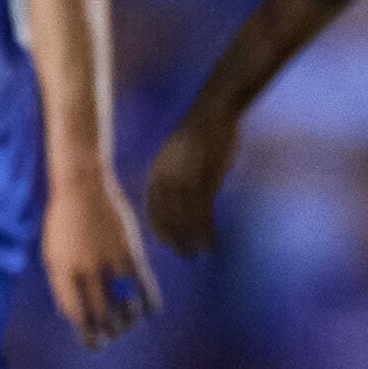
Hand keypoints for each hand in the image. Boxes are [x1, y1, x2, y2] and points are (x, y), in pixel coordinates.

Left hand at [42, 173, 162, 347]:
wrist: (81, 186)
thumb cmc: (64, 221)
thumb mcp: (53, 254)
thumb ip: (62, 283)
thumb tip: (72, 313)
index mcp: (62, 272)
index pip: (75, 312)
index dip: (85, 329)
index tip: (94, 339)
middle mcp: (85, 270)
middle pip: (100, 312)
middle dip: (108, 330)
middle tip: (113, 337)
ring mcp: (109, 260)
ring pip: (122, 302)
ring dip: (128, 319)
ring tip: (130, 323)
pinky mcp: (129, 250)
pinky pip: (143, 283)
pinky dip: (149, 300)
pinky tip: (151, 311)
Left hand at [144, 110, 237, 259]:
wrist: (214, 113)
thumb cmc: (200, 132)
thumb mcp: (181, 156)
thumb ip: (179, 177)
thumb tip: (183, 199)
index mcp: (158, 172)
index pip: (153, 207)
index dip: (160, 227)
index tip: (167, 243)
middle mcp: (166, 178)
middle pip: (167, 217)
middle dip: (174, 238)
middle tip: (184, 255)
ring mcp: (185, 180)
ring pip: (185, 219)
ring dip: (191, 239)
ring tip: (198, 253)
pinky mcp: (204, 180)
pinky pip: (203, 213)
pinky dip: (207, 231)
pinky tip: (212, 242)